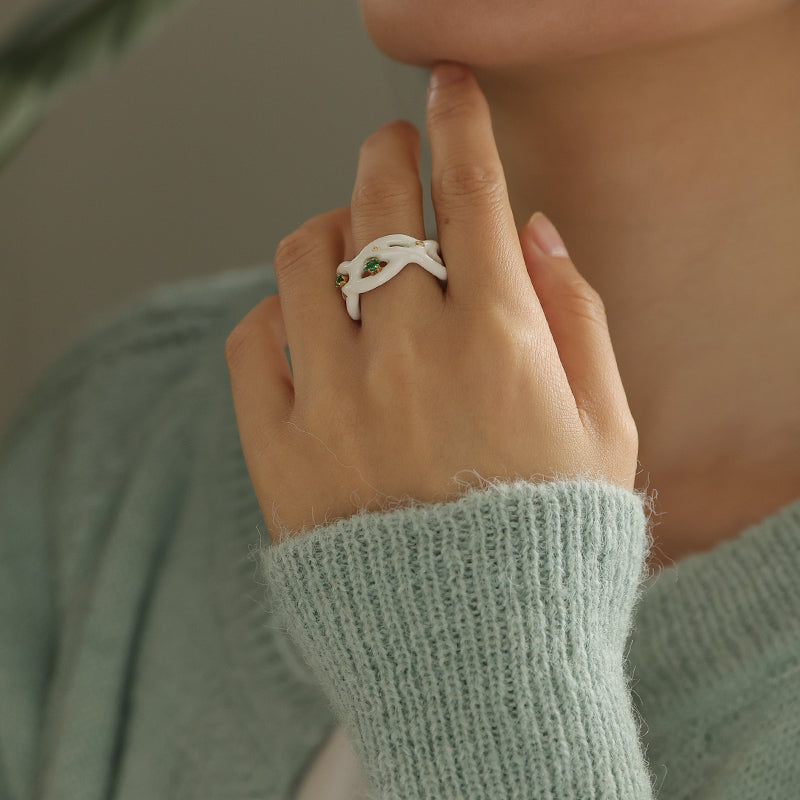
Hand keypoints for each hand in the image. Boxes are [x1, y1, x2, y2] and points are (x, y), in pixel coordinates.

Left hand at [225, 61, 638, 541]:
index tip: (448, 87)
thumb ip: (578, 316)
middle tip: (392, 146)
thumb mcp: (606, 431)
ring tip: (348, 243)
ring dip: (328, 228)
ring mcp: (334, 402)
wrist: (473, 654)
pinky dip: (273, 312)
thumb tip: (533, 230)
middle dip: (387, 153)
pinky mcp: (279, 454)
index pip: (473, 191)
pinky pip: (252, 342)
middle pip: (379, 201)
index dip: (461, 121)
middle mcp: (408, 355)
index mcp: (497, 342)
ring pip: (303, 258)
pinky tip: (301, 325)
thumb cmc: (551, 543)